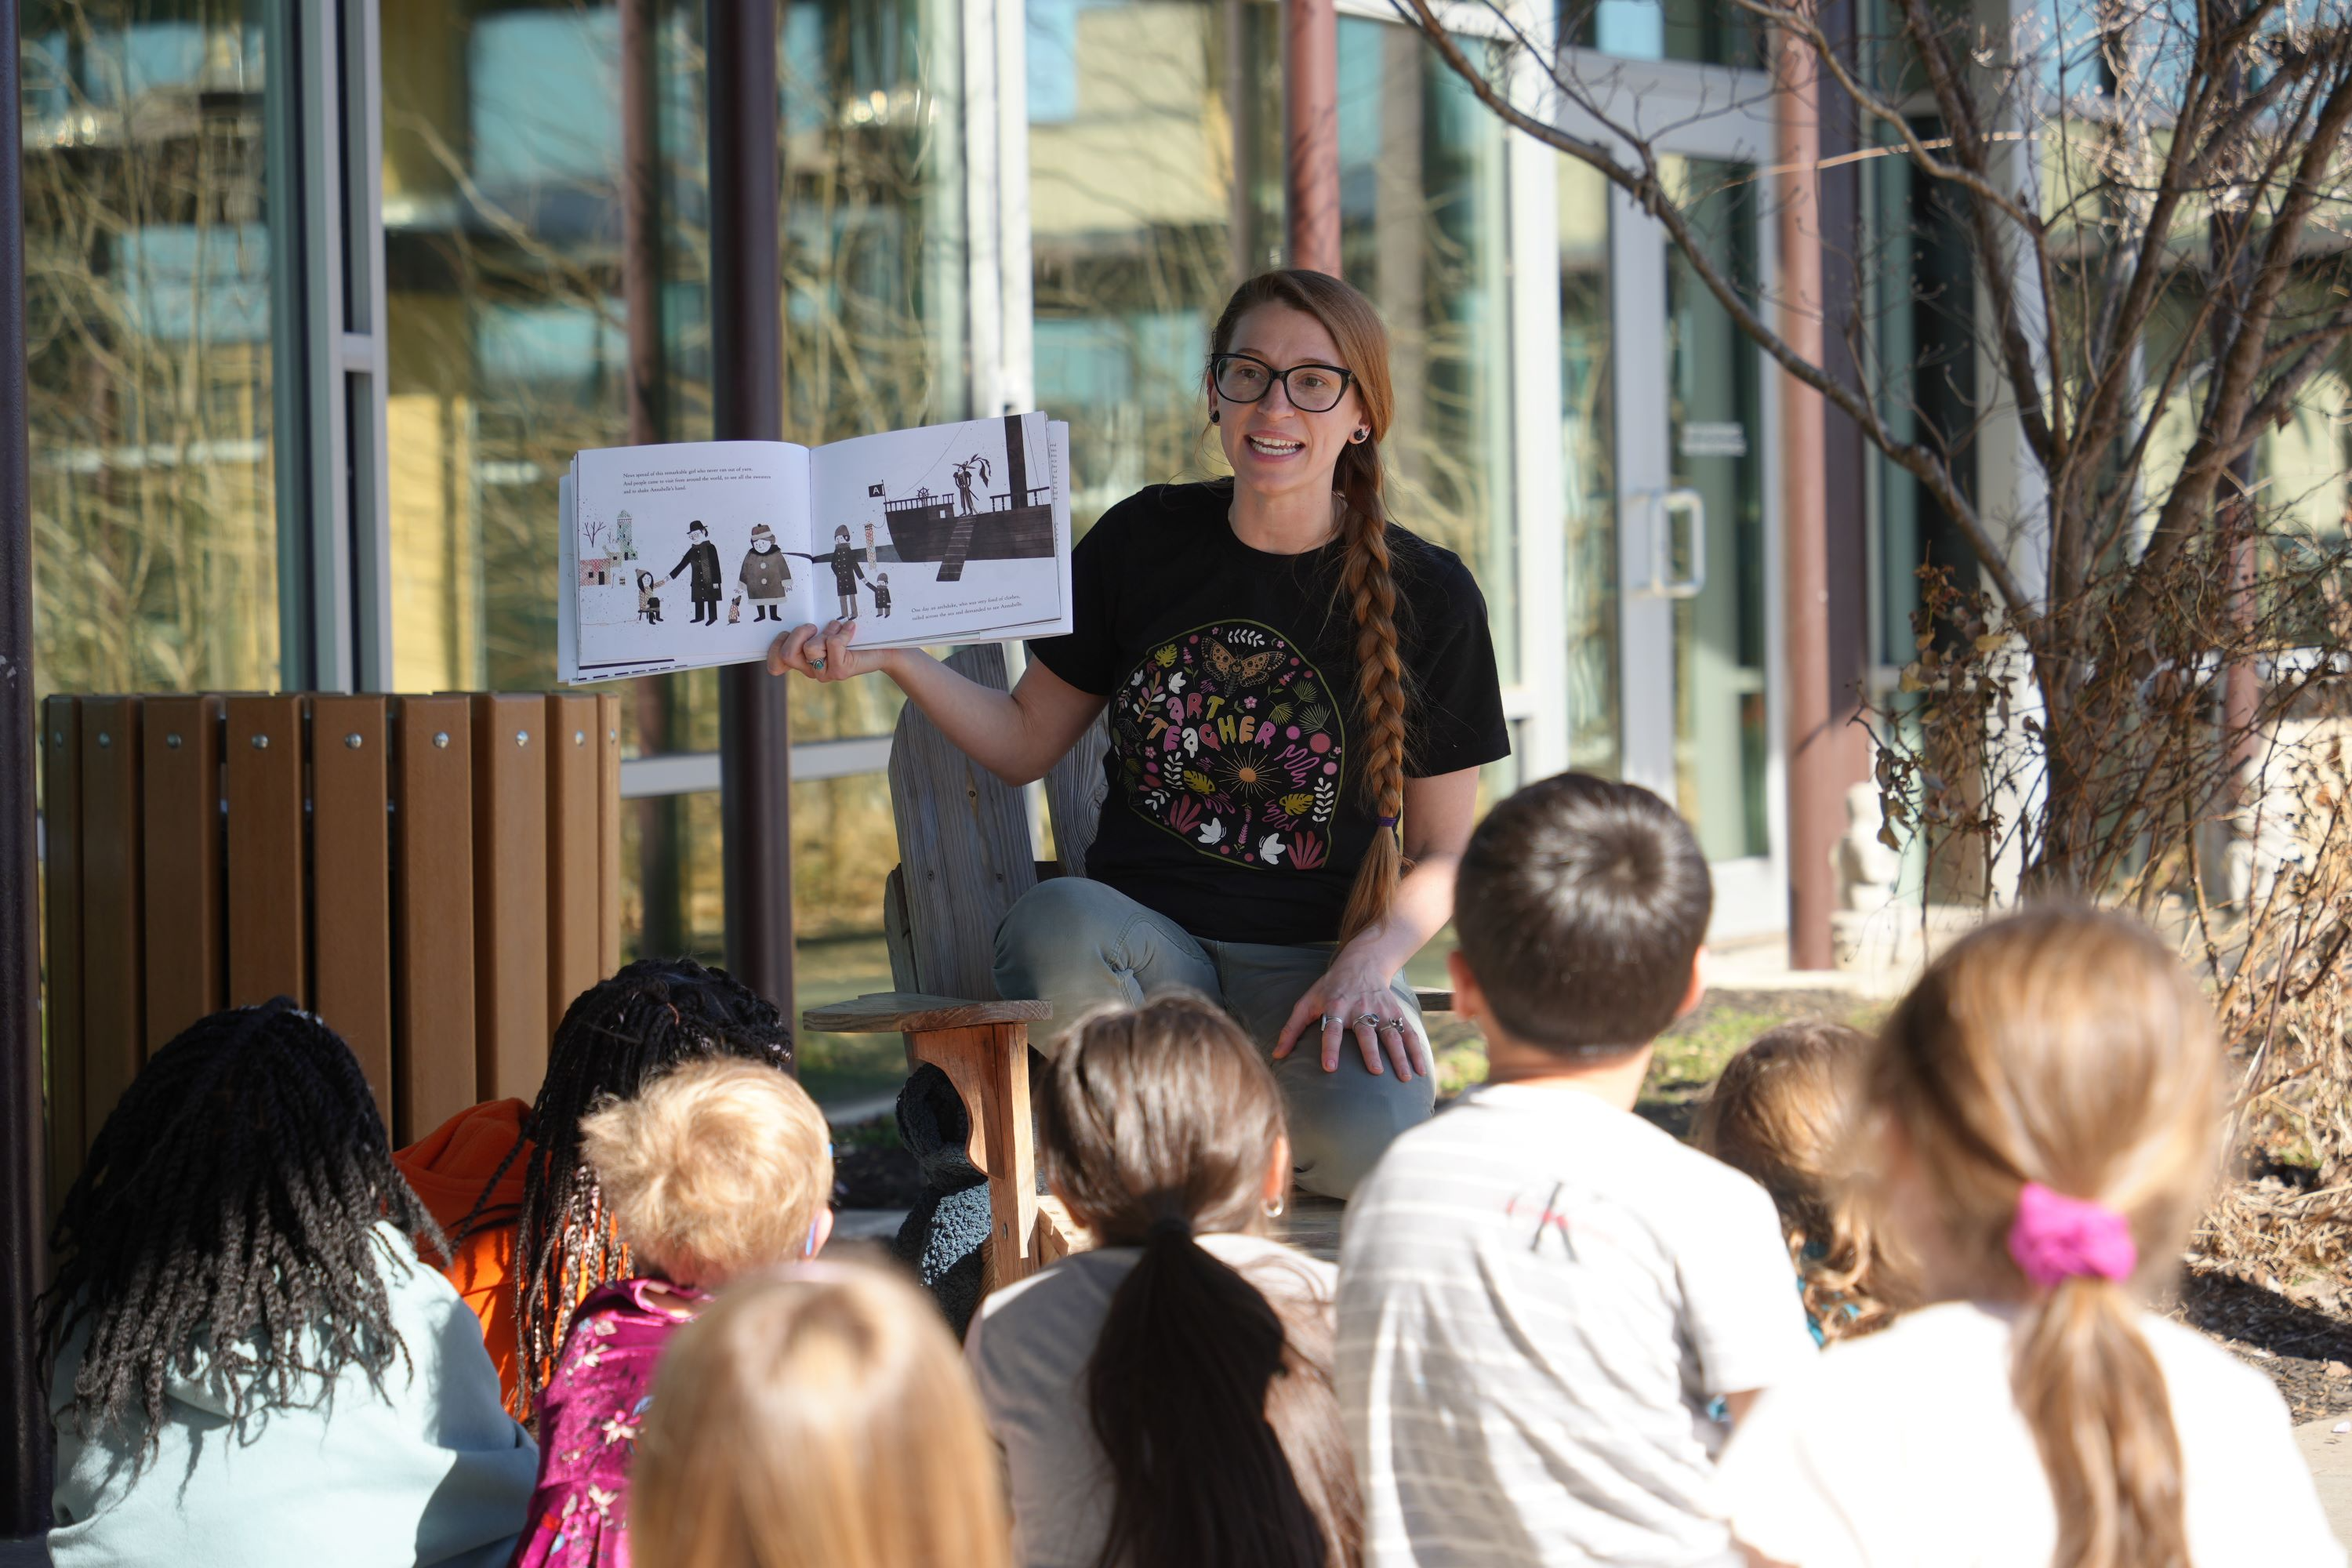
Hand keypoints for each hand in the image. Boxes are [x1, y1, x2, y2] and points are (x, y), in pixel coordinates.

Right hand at [767, 619, 888, 682]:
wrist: (882, 648)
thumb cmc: (852, 636)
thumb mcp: (826, 629)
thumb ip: (810, 629)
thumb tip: (800, 615)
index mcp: (803, 661)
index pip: (776, 664)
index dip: (774, 649)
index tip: (786, 632)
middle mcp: (811, 670)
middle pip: (788, 654)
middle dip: (798, 633)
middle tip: (813, 627)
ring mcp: (824, 674)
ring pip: (810, 648)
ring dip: (825, 632)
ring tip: (836, 628)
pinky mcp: (839, 671)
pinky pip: (832, 645)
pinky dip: (841, 632)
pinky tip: (849, 629)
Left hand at [1273, 952, 1428, 1079]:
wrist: (1362, 962)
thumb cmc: (1330, 987)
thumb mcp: (1307, 1002)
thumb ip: (1292, 1028)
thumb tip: (1277, 1055)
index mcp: (1336, 1006)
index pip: (1331, 1029)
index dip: (1330, 1048)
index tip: (1329, 1068)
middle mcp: (1360, 1008)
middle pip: (1366, 1032)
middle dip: (1370, 1052)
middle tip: (1375, 1072)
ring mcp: (1381, 1010)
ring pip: (1391, 1034)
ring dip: (1399, 1055)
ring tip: (1404, 1077)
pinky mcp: (1395, 1012)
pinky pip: (1408, 1032)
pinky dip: (1416, 1050)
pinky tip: (1420, 1070)